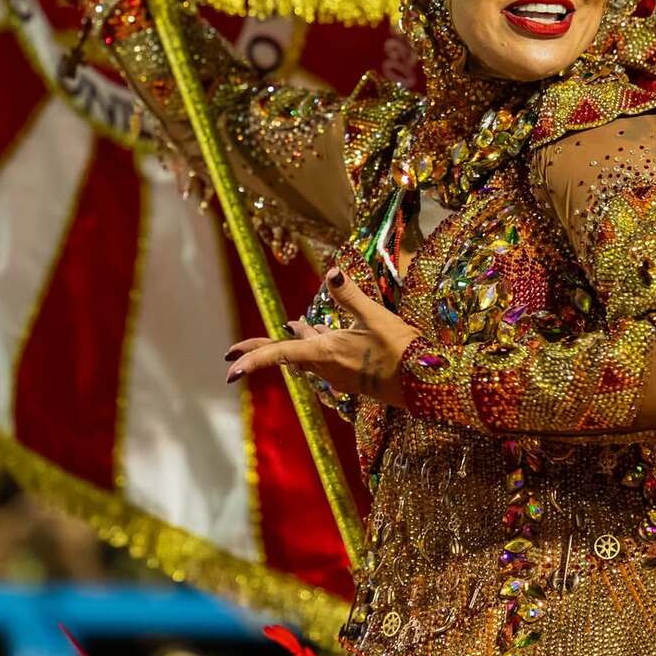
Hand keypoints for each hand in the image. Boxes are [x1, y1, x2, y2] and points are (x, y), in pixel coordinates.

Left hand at [224, 267, 418, 406]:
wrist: (426, 384)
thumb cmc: (401, 351)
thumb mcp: (375, 317)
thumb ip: (350, 295)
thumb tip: (332, 271)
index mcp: (325, 353)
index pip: (280, 354)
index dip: (252, 359)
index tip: (228, 368)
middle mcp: (326, 368)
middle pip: (287, 356)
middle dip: (261, 351)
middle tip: (230, 356)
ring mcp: (339, 375)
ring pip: (308, 356)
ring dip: (297, 341)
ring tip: (289, 325)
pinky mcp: (352, 376)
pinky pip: (325, 358)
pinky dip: (319, 343)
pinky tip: (323, 332)